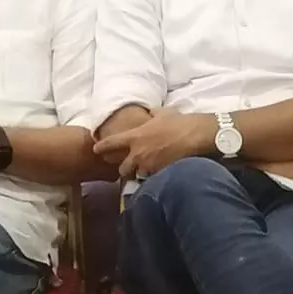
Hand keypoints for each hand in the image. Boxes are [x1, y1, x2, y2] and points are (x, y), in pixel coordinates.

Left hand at [94, 107, 214, 179]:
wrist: (196, 136)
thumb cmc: (179, 122)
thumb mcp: (161, 113)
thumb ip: (150, 115)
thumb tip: (149, 114)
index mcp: (135, 136)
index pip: (111, 144)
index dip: (102, 147)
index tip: (96, 150)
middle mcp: (138, 154)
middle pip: (122, 169)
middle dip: (124, 169)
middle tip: (128, 167)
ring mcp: (149, 167)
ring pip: (137, 176)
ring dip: (139, 175)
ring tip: (145, 173)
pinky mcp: (161, 175)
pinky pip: (152, 181)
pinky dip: (154, 179)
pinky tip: (159, 177)